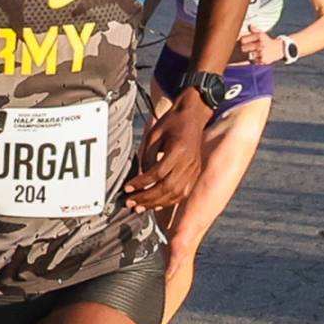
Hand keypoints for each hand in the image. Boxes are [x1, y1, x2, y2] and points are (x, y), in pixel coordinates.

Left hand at [124, 90, 213, 210]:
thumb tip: (140, 178)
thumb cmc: (172, 122)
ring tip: (139, 208)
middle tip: (130, 203)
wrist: (193, 116)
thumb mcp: (154, 134)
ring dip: (156, 204)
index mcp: (179, 150)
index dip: (141, 183)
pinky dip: (168, 202)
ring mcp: (194, 170)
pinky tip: (156, 206)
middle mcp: (189, 162)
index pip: (157, 173)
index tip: (127, 188)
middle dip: (146, 198)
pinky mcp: (196, 174)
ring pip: (175, 194)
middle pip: (167, 187)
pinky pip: (182, 193)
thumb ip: (147, 156)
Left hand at [232, 26, 280, 65]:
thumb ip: (255, 30)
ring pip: (249, 55)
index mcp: (259, 36)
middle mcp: (261, 44)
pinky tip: (257, 57)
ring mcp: (262, 53)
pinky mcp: (263, 60)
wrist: (280, 49)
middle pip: (244, 48)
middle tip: (246, 49)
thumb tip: (249, 26)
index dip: (243, 41)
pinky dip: (254, 60)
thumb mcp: (262, 34)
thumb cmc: (267, 41)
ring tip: (253, 53)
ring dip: (249, 55)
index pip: (243, 40)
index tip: (244, 42)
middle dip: (244, 49)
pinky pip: (253, 61)